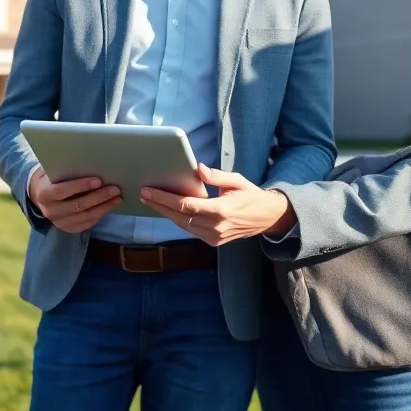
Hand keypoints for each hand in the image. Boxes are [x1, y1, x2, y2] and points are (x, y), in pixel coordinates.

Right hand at [28, 169, 122, 233]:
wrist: (41, 195)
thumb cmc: (51, 177)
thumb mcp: (52, 171)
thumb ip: (65, 169)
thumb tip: (88, 161)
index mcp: (44, 194)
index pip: (62, 191)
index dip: (80, 186)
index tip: (98, 180)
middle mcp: (50, 211)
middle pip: (78, 205)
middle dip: (98, 197)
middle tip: (114, 189)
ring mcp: (60, 222)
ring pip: (85, 216)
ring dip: (103, 207)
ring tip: (117, 198)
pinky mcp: (69, 228)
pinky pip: (87, 223)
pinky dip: (100, 214)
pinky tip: (110, 206)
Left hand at [140, 165, 295, 245]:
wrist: (267, 218)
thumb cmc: (251, 195)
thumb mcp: (238, 181)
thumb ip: (217, 176)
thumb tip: (197, 168)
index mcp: (221, 210)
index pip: (186, 204)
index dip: (165, 198)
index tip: (149, 190)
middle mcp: (215, 226)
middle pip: (179, 216)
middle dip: (159, 205)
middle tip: (143, 194)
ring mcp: (214, 237)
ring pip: (182, 225)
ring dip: (165, 213)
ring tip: (150, 201)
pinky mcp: (213, 241)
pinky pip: (190, 230)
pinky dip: (177, 220)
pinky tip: (167, 210)